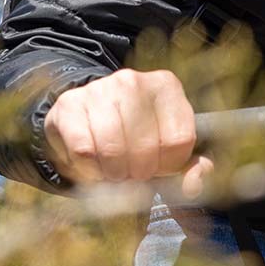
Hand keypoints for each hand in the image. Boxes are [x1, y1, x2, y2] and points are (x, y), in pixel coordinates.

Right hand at [42, 68, 213, 197]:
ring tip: (113, 171)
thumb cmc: (133, 136)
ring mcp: (100, 89)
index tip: (158, 168)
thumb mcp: (166, 147)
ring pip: (113, 150)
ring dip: (113, 173)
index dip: (168, 166)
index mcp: (167, 87)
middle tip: (132, 173)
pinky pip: (84, 151)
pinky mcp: (70, 105)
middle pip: (146, 148)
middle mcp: (134, 81)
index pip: (180, 140)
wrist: (86, 117)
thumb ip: (188, 168)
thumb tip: (194, 184)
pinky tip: (94, 166)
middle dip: (139, 172)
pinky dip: (89, 170)